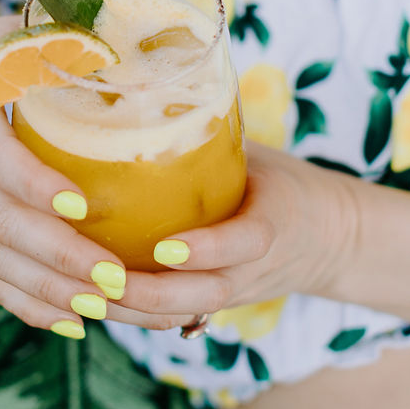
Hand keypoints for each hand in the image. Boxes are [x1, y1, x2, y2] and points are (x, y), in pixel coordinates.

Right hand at [0, 19, 152, 335]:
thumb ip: (45, 37)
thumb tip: (123, 26)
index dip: (35, 185)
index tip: (79, 204)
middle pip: (0, 225)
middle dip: (60, 257)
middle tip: (117, 277)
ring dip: (54, 291)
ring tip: (111, 306)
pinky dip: (28, 305)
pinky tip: (77, 321)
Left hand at [102, 143, 362, 329]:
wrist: (328, 238)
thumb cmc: (282, 183)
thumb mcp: (260, 156)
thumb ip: (214, 137)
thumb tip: (146, 92)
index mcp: (273, 225)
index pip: (245, 243)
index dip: (207, 249)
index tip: (164, 248)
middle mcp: (252, 269)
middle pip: (204, 294)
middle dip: (148, 293)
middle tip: (99, 276)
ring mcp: (232, 293)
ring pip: (182, 314)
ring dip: (129, 311)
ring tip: (81, 294)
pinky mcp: (213, 304)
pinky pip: (172, 316)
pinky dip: (130, 314)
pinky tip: (86, 300)